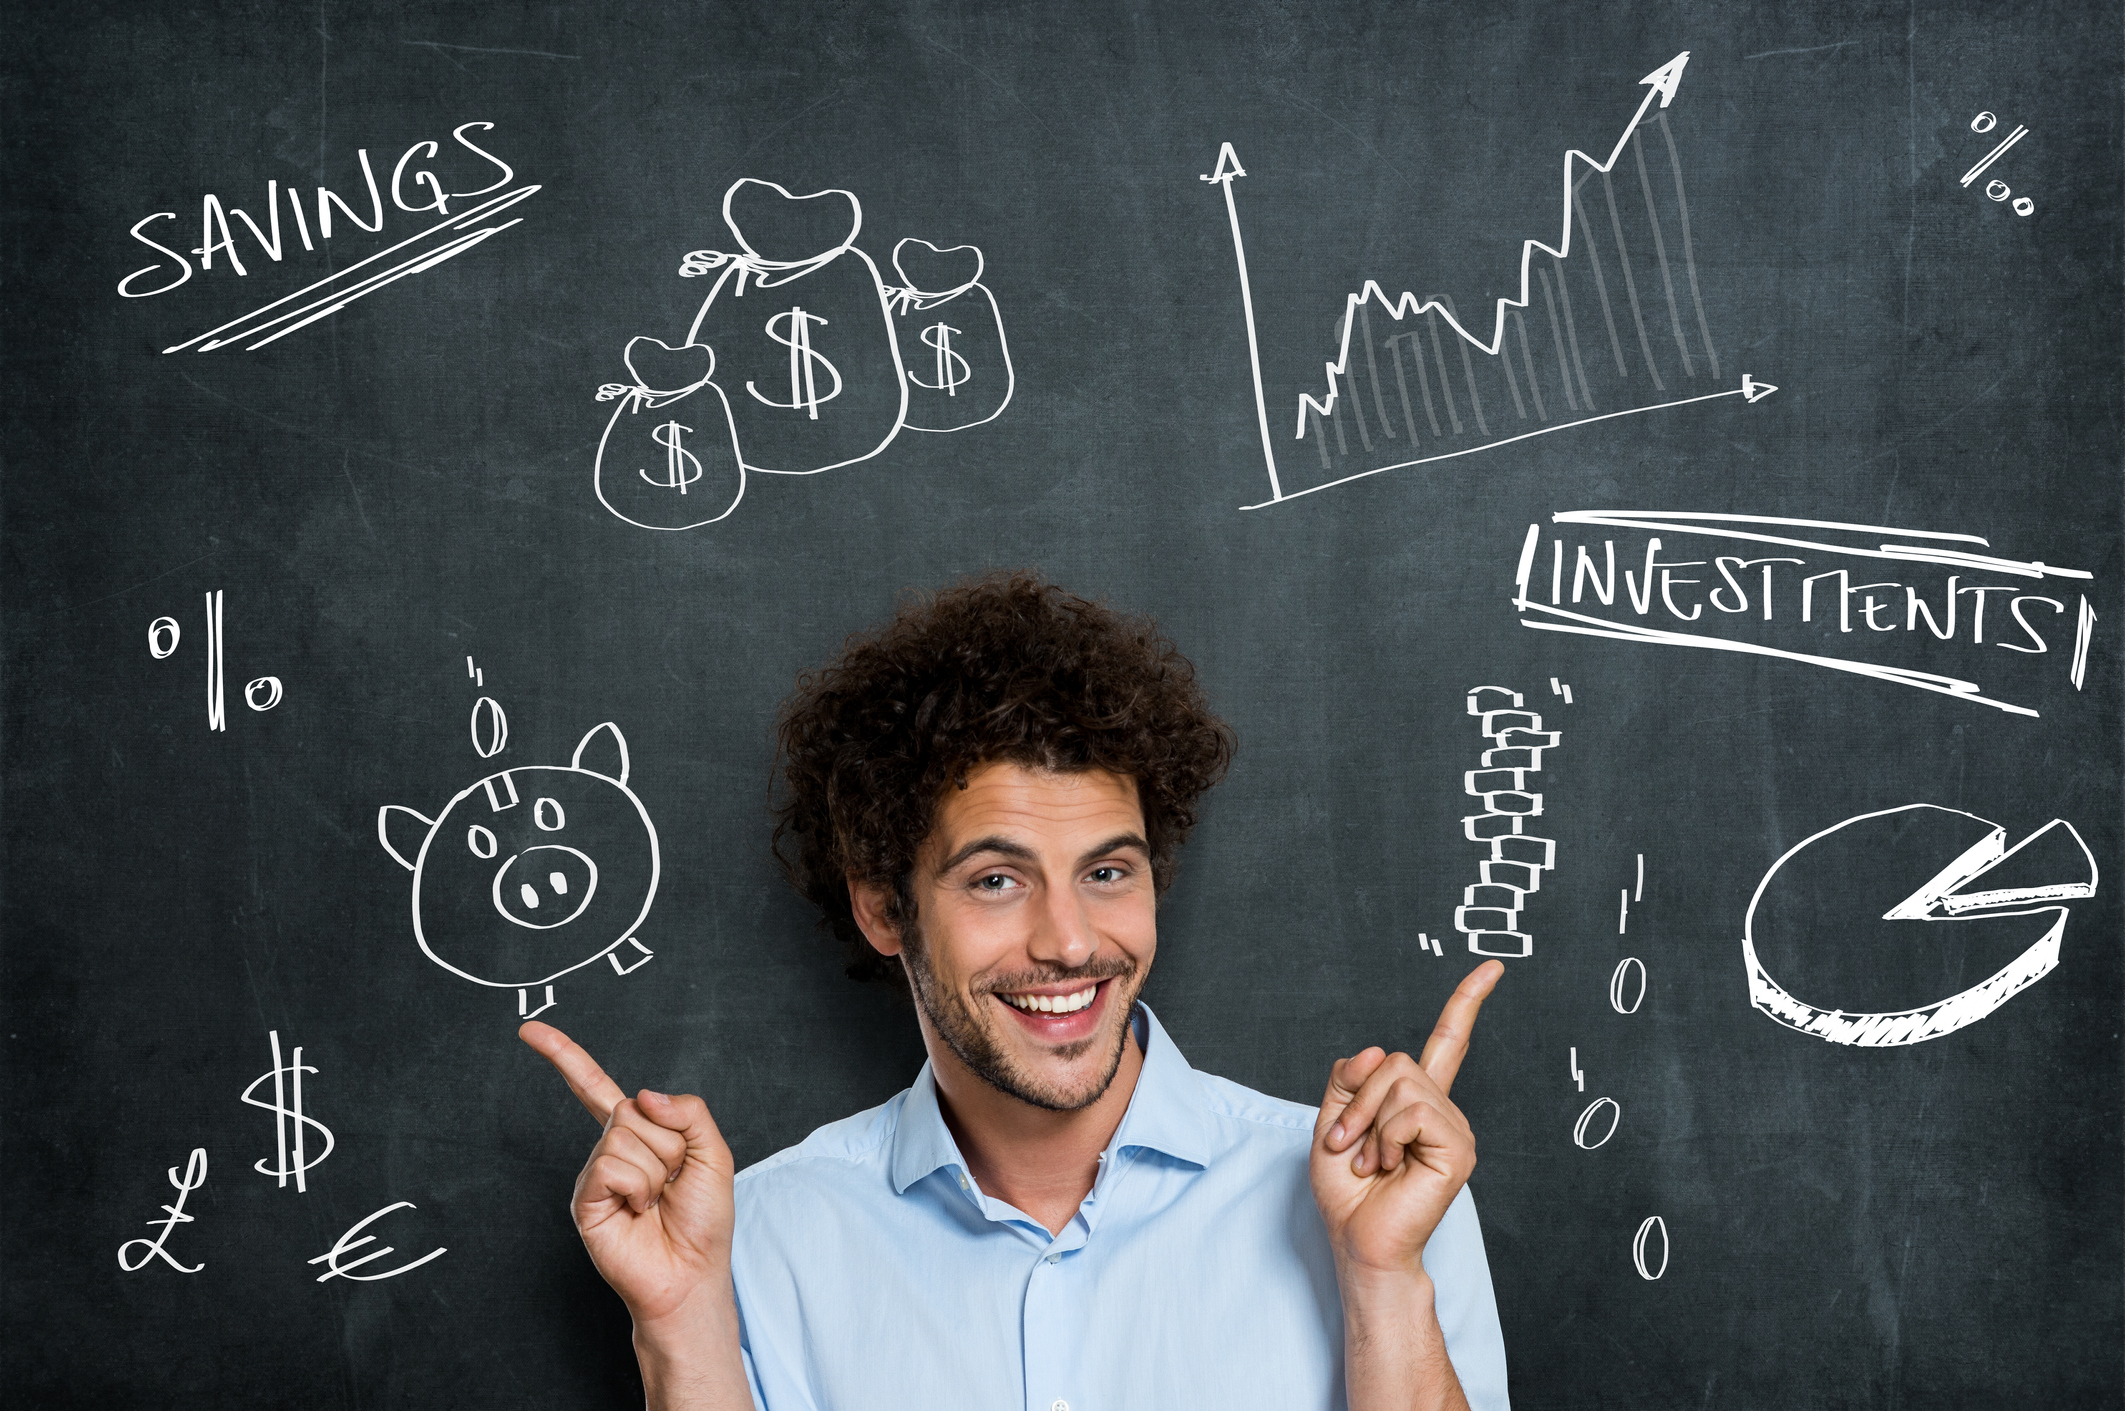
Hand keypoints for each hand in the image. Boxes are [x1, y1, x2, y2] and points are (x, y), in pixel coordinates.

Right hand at [519, 1021, 736, 1323]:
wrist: (690, 1273)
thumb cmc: (703, 1220)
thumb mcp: (714, 1153)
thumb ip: (689, 1110)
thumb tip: (642, 1094)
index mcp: (638, 1133)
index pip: (595, 1087)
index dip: (564, 1057)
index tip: (529, 1032)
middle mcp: (611, 1149)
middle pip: (632, 1110)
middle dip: (668, 1143)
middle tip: (672, 1181)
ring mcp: (596, 1173)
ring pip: (624, 1136)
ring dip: (655, 1169)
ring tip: (656, 1200)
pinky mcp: (585, 1199)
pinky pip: (610, 1165)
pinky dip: (636, 1185)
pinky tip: (637, 1209)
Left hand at [1310, 961, 1502, 1282]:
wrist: (1357, 1239)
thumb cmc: (1347, 1190)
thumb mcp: (1333, 1120)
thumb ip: (1349, 1077)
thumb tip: (1378, 1051)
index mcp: (1418, 1100)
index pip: (1447, 1042)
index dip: (1467, 1002)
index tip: (1492, 969)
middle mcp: (1443, 1109)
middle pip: (1395, 1060)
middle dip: (1358, 1100)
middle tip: (1351, 1145)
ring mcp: (1455, 1128)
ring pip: (1400, 1083)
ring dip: (1368, 1122)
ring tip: (1371, 1161)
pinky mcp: (1459, 1148)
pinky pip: (1411, 1112)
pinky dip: (1386, 1137)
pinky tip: (1389, 1166)